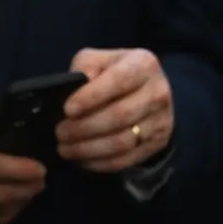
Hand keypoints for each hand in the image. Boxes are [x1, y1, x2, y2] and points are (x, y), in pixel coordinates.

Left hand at [55, 47, 173, 171]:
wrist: (148, 92)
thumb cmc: (114, 73)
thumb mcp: (98, 60)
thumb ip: (85, 68)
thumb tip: (73, 92)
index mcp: (143, 65)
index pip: (117, 82)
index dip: (90, 97)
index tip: (67, 110)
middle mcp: (158, 93)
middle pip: (120, 116)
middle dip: (85, 128)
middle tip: (60, 133)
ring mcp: (162, 120)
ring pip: (123, 141)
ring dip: (90, 149)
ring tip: (66, 149)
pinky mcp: (159, 142)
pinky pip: (128, 158)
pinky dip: (102, 163)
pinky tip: (83, 159)